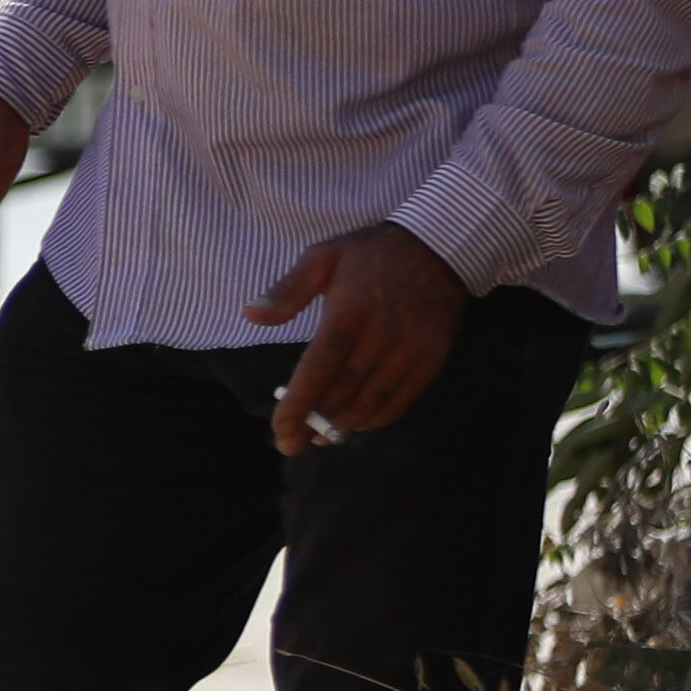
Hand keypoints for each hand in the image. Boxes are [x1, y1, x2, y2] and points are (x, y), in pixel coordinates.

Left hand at [245, 223, 465, 451]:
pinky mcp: (432, 359)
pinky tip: (356, 425)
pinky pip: (402, 400)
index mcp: (350, 310)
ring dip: (343, 426)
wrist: (440, 247)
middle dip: (314, 423)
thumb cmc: (372, 254)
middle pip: (344, 391)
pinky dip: (377, 419)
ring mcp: (411, 350)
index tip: (280, 429)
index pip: (319, 367)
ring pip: (372, 401)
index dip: (298, 403)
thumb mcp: (324, 256)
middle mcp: (382, 334)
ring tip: (319, 440)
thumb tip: (250, 314)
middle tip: (291, 444)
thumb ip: (288, 289)